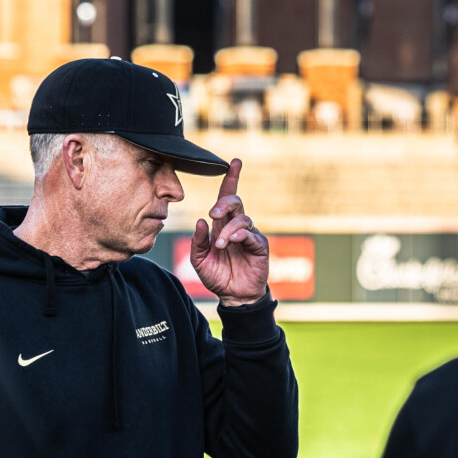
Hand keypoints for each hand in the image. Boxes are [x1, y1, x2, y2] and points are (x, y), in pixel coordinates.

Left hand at [190, 159, 268, 305]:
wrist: (233, 296)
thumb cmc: (217, 276)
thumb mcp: (199, 260)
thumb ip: (197, 241)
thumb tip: (200, 221)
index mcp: (222, 225)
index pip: (226, 197)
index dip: (231, 179)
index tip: (234, 162)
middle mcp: (237, 226)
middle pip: (235, 202)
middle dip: (224, 202)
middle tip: (213, 213)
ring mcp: (250, 235)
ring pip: (242, 219)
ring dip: (229, 229)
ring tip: (221, 245)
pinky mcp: (260, 246)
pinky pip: (251, 234)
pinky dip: (240, 235)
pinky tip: (232, 242)